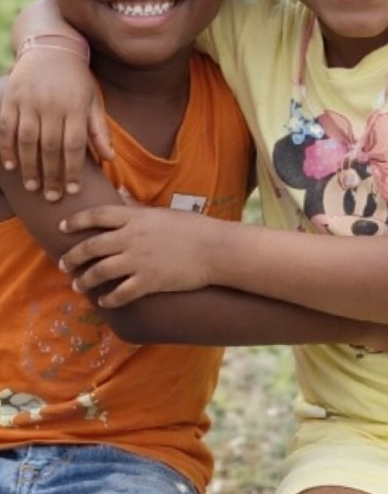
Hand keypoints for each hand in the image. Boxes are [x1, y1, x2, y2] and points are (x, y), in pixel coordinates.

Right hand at [0, 49, 112, 199]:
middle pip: (51, 147)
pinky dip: (6, 148)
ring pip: (27, 140)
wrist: (52, 49)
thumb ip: (98, 130)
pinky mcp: (10, 98)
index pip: (75, 145)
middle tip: (52, 197)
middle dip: (52, 175)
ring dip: (29, 166)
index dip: (74, 170)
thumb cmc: (77, 81)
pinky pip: (6, 127)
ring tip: (33, 187)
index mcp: (76, 108)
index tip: (74, 191)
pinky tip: (10, 167)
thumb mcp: (94, 101)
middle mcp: (52, 105)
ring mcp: (29, 101)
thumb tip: (109, 158)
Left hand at [58, 206, 214, 306]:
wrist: (218, 250)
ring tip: (78, 286)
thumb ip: (137, 206)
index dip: (75, 221)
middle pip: (90, 247)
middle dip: (72, 258)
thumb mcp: (164, 212)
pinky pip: (120, 294)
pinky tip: (104, 302)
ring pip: (99, 272)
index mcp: (136, 218)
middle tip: (64, 265)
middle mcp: (131, 238)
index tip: (62, 228)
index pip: (96, 216)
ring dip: (85, 281)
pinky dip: (108, 299)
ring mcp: (139, 261)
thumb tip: (118, 191)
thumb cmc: (196, 228)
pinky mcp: (149, 282)